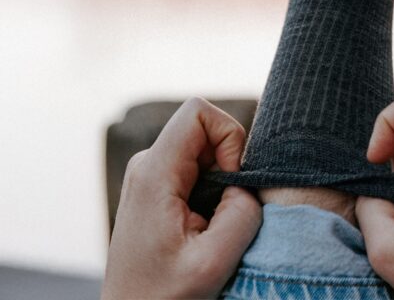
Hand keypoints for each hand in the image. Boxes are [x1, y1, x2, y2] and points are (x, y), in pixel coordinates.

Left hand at [103, 97, 261, 299]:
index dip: (228, 135)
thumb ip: (241, 211)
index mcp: (153, 173)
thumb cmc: (164, 297)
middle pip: (205, 129)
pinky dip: (213, 189)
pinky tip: (203, 225)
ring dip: (222, 180)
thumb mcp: (213, 262)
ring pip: (205, 148)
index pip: (198, 112)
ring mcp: (150, 174)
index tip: (231, 179)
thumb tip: (244, 185)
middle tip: (224, 210)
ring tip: (211, 224)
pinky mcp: (157, 186)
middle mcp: (147, 164)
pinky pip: (198, 166)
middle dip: (229, 162)